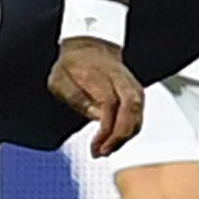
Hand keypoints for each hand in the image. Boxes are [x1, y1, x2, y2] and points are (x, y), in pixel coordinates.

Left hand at [50, 37, 142, 157]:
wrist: (89, 47)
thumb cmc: (72, 65)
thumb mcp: (59, 80)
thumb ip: (75, 98)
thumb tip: (97, 117)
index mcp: (100, 76)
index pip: (110, 105)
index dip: (106, 129)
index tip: (96, 145)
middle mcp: (121, 80)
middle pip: (131, 110)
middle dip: (119, 136)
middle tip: (103, 152)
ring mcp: (132, 87)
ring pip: (138, 115)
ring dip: (124, 137)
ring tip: (106, 150)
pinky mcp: (136, 94)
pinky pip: (138, 116)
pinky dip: (129, 131)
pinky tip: (115, 141)